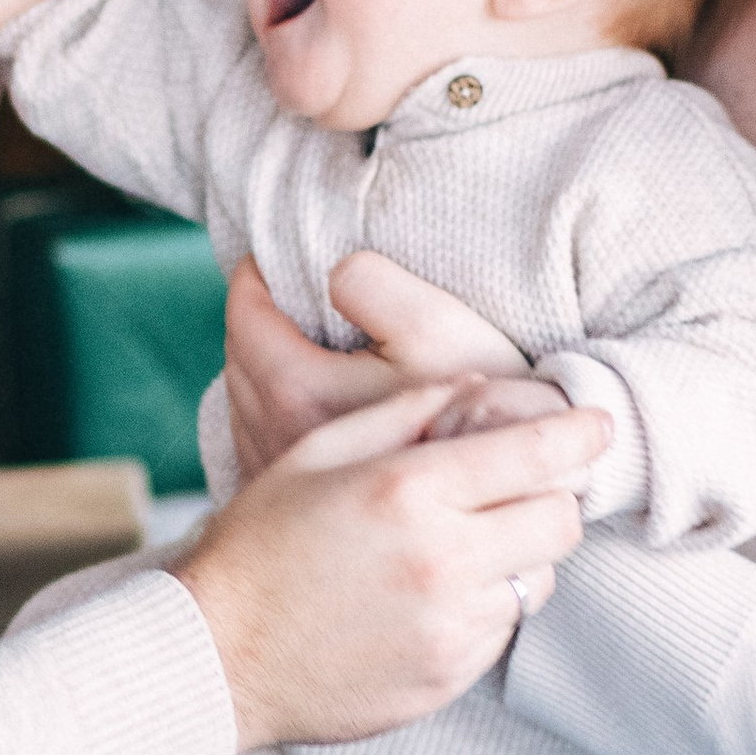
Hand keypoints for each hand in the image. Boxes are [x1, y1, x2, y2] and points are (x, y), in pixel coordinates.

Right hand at [170, 379, 606, 754]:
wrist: (219, 658)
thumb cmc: (260, 545)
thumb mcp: (315, 454)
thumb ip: (403, 414)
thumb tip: (476, 387)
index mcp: (407, 490)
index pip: (534, 454)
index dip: (579, 433)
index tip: (597, 424)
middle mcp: (442, 559)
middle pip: (559, 519)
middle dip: (550, 497)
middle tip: (520, 489)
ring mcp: (450, 625)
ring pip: (541, 578)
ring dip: (519, 555)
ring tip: (464, 546)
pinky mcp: (450, 674)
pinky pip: (503, 628)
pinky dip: (487, 605)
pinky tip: (432, 596)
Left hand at [219, 248, 565, 474]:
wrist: (517, 494)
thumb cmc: (483, 405)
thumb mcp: (435, 327)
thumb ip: (372, 284)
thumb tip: (330, 273)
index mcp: (298, 392)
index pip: (245, 314)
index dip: (257, 273)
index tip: (274, 254)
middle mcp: (276, 440)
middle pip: (238, 358)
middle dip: (258, 318)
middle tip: (287, 289)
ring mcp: (284, 474)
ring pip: (246, 401)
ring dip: (265, 365)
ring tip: (301, 341)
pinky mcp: (302, 501)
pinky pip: (264, 438)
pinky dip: (277, 409)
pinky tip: (317, 400)